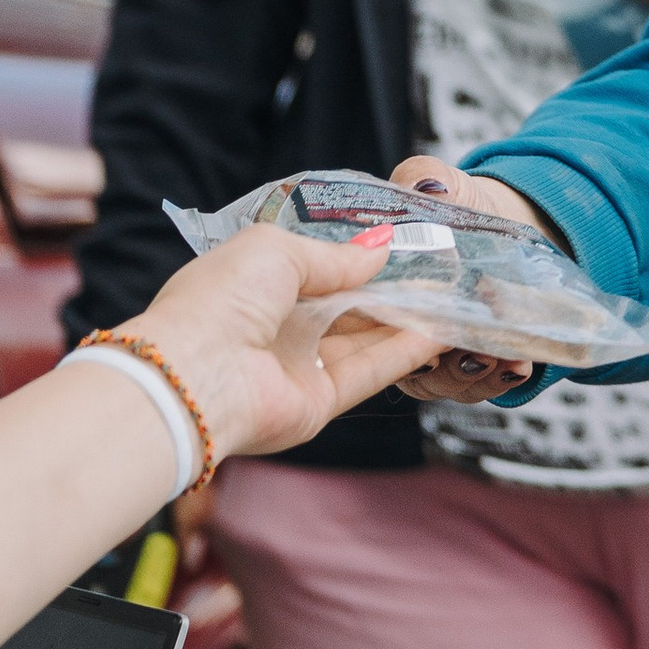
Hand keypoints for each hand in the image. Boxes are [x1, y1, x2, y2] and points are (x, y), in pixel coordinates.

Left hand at [122, 224, 448, 464]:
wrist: (197, 376)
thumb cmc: (221, 300)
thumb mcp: (278, 251)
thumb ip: (335, 255)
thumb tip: (380, 247)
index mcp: (257, 285)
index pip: (318, 270)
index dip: (359, 260)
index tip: (404, 247)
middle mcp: (278, 326)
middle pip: (347, 307)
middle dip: (391, 291)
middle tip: (440, 273)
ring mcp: (298, 366)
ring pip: (364, 340)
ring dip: (406, 321)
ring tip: (452, 299)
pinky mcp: (318, 402)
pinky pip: (368, 372)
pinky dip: (404, 353)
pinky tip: (438, 332)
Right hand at [387, 156, 546, 405]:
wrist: (508, 224)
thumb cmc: (459, 207)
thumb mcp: (441, 183)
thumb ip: (424, 180)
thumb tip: (425, 187)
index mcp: (372, 291)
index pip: (363, 324)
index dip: (382, 334)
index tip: (410, 334)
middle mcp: (396, 331)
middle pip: (403, 362)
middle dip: (433, 361)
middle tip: (460, 349)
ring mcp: (435, 354)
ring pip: (444, 381)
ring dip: (472, 372)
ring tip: (498, 356)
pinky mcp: (473, 364)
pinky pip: (481, 382)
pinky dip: (500, 376)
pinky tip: (518, 364)